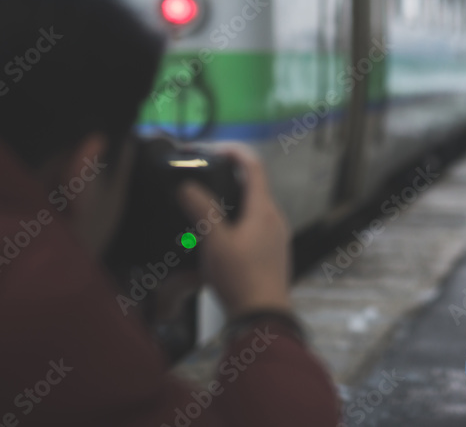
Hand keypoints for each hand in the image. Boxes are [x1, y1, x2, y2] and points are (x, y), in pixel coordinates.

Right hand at [178, 143, 291, 318]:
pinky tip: (219, 237)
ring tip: (205, 208)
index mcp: (264, 209)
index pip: (255, 167)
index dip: (236, 152)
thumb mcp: (215, 242)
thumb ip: (202, 211)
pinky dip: (237, 222)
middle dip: (229, 178)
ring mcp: (277, 237)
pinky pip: (255, 227)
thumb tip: (188, 186)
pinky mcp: (273, 253)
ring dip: (232, 203)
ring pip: (254, 209)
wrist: (263, 317)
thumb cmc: (240, 276)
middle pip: (254, 187)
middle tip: (202, 179)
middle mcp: (275, 218)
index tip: (214, 149)